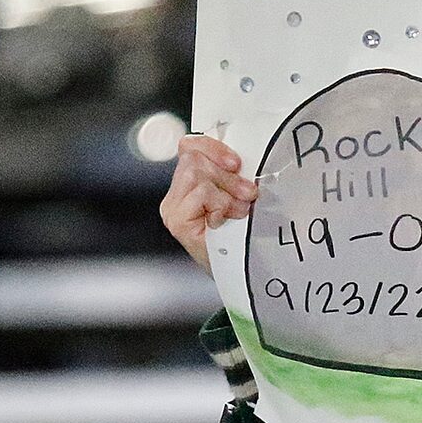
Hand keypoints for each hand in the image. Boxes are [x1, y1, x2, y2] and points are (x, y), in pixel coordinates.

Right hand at [161, 134, 256, 269]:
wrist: (236, 276)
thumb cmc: (239, 240)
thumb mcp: (238, 200)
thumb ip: (232, 178)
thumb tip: (246, 159)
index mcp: (188, 185)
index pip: (189, 147)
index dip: (212, 146)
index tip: (237, 162)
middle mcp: (175, 195)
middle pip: (194, 158)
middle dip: (227, 174)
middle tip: (248, 194)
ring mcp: (173, 208)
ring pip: (197, 173)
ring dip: (226, 189)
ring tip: (240, 210)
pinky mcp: (176, 220)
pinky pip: (201, 193)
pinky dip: (220, 204)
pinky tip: (224, 220)